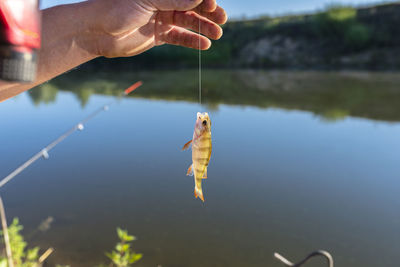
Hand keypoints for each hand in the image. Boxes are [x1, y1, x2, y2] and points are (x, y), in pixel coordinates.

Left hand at [86, 0, 226, 57]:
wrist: (96, 32)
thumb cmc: (115, 8)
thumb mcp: (147, 0)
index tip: (213, 5)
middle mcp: (161, 1)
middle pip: (191, 5)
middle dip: (207, 12)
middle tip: (221, 20)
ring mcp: (160, 18)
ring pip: (187, 22)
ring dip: (203, 28)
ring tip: (217, 35)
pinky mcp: (158, 35)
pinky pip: (179, 37)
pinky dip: (191, 41)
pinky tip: (204, 45)